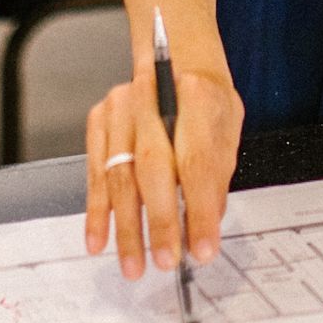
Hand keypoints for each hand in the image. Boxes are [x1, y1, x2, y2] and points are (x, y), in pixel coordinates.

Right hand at [82, 70, 243, 277]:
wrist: (176, 58)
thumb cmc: (205, 99)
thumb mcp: (227, 129)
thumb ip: (216, 175)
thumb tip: (205, 225)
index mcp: (196, 95)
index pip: (198, 161)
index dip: (200, 210)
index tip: (202, 248)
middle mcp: (152, 96)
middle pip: (154, 167)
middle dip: (160, 221)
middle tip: (166, 260)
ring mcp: (120, 107)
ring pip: (120, 176)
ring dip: (126, 227)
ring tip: (134, 264)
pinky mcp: (99, 120)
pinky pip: (95, 173)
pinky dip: (96, 212)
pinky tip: (99, 241)